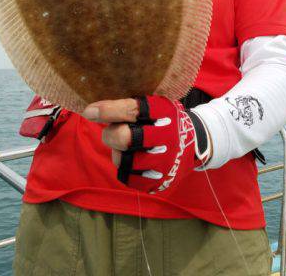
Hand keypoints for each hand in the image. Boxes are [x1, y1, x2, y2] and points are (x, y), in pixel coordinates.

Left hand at [82, 95, 210, 193]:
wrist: (195, 142)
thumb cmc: (164, 119)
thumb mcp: (155, 104)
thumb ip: (129, 106)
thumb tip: (93, 111)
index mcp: (163, 113)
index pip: (131, 110)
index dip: (107, 110)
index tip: (90, 111)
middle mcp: (166, 137)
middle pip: (124, 137)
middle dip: (110, 133)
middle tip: (111, 131)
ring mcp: (164, 162)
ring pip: (123, 160)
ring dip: (117, 152)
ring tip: (124, 148)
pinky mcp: (159, 181)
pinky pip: (128, 178)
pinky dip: (124, 168)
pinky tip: (130, 160)